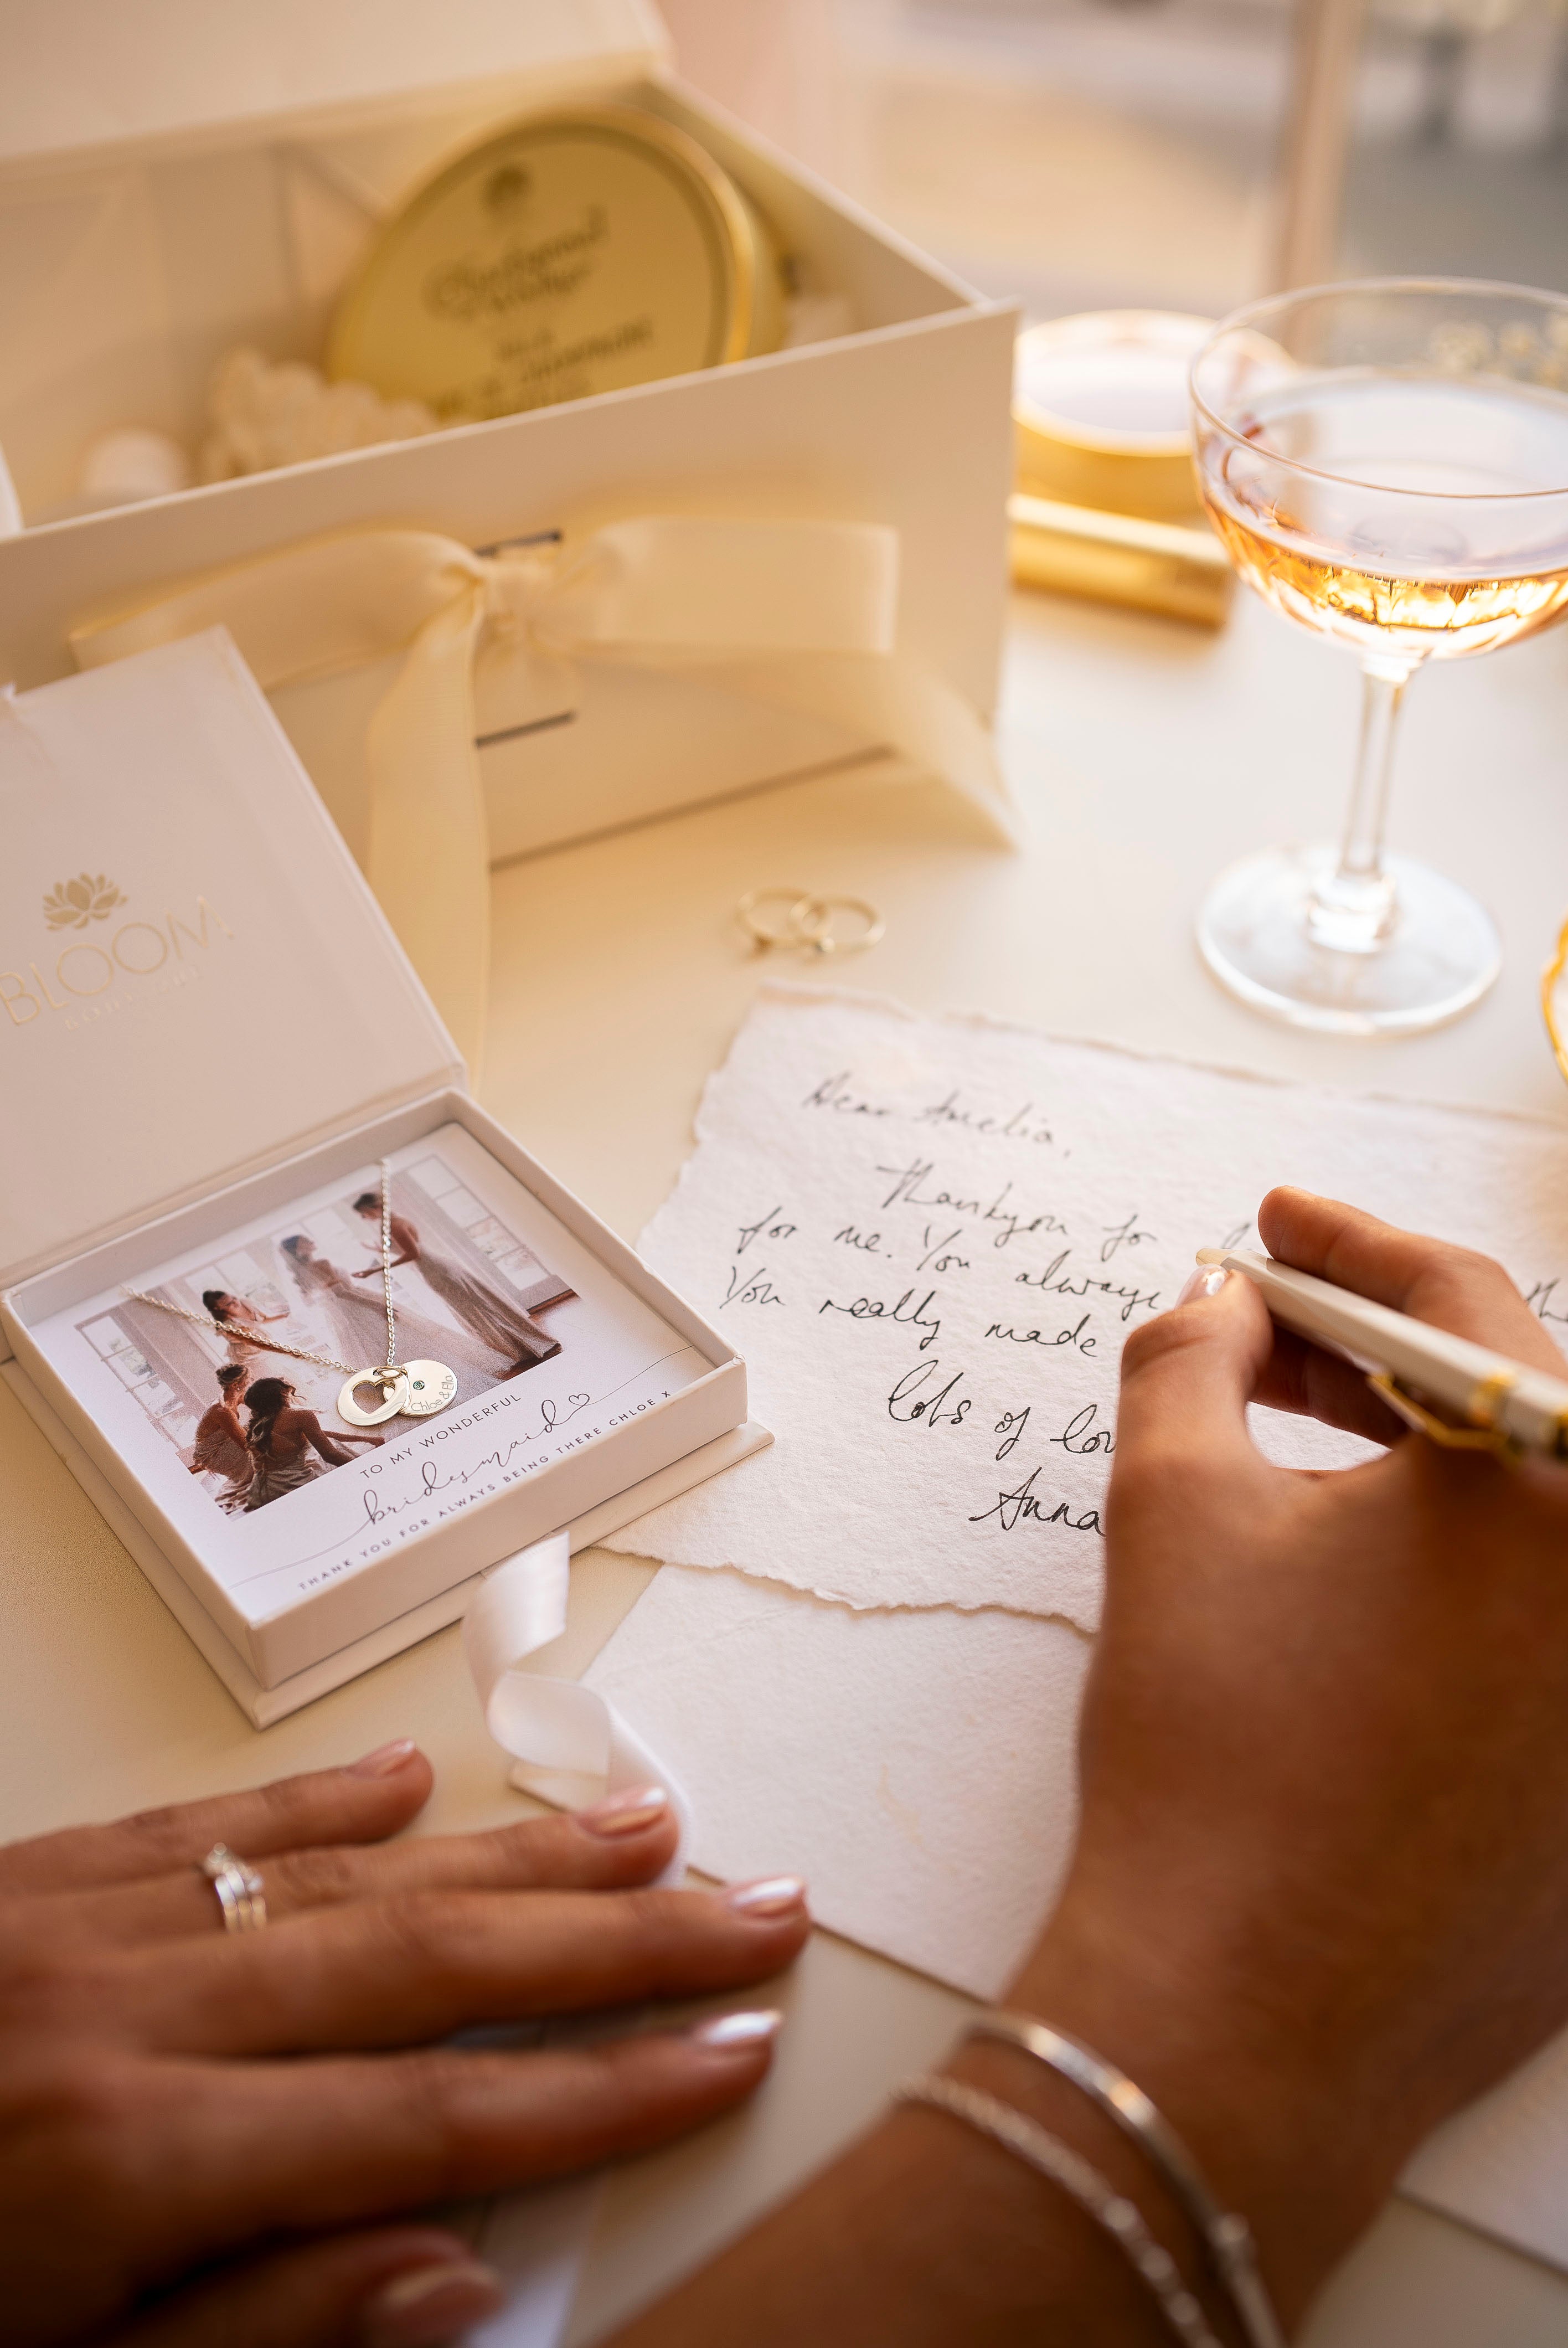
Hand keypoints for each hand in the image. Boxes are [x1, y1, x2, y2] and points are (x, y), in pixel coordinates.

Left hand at [1, 1743, 807, 2347]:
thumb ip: (252, 2332)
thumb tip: (449, 2269)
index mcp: (134, 2167)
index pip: (434, 2115)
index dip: (603, 2088)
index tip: (731, 2047)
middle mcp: (125, 2017)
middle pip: (425, 1964)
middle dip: (612, 1940)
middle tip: (755, 1901)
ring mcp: (70, 1930)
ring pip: (338, 1875)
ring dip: (505, 1851)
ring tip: (645, 1823)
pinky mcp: (17, 1886)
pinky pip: (194, 1827)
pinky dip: (314, 1806)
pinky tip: (411, 1779)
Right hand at [604, 1191, 1567, 2347]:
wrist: (1243, 2011)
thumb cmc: (1209, 1748)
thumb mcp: (1172, 1505)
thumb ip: (1191, 1355)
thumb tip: (1223, 1300)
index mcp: (1549, 1484)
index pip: (1456, 1303)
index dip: (1343, 1242)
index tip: (1270, 1221)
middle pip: (1506, 1407)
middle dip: (1375, 1349)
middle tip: (1266, 1324)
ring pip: (1531, 1520)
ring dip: (1419, 1460)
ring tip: (1301, 1442)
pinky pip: (1545, 1631)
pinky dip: (1460, 1575)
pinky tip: (1361, 1577)